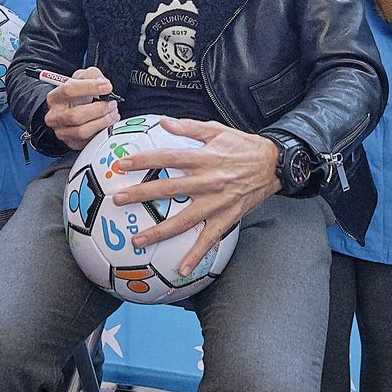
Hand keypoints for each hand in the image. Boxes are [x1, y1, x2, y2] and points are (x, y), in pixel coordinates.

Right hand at [43, 66, 119, 150]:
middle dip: (99, 109)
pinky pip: (88, 141)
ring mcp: (62, 131)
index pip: (69, 90)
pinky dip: (102, 132)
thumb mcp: (83, 77)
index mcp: (55, 97)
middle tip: (112, 104)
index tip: (107, 87)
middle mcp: (55, 116)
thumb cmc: (78, 94)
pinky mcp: (72, 142)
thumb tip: (104, 85)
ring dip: (102, 122)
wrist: (74, 107)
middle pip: (75, 115)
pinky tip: (108, 123)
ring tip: (112, 113)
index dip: (90, 87)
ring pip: (82, 131)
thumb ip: (93, 75)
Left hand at [112, 119, 280, 275]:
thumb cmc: (243, 146)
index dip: (143, 160)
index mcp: (203, 158)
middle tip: (117, 200)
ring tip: (136, 240)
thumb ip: (189, 127)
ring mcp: (217, 203)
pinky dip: (195, 255)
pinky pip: (209, 240)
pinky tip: (180, 270)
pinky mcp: (226, 218)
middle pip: (169, 189)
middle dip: (141, 195)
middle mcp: (208, 181)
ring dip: (158, 232)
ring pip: (183, 220)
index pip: (167, 158)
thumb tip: (163, 121)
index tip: (121, 164)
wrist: (274, 164)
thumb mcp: (217, 130)